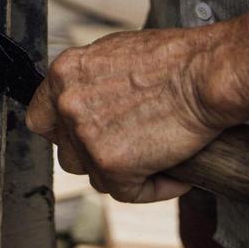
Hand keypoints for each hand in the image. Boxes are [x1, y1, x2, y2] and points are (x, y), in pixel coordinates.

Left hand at [24, 28, 239, 202]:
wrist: (207, 74)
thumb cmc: (176, 60)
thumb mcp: (116, 54)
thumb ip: (92, 81)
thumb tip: (91, 100)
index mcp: (65, 74)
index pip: (41, 117)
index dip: (64, 131)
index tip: (84, 135)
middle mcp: (68, 104)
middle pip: (68, 151)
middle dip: (97, 154)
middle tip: (131, 146)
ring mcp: (86, 137)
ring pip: (94, 175)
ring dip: (123, 172)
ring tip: (156, 157)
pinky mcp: (112, 165)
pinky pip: (127, 192)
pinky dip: (155, 187)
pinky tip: (175, 173)